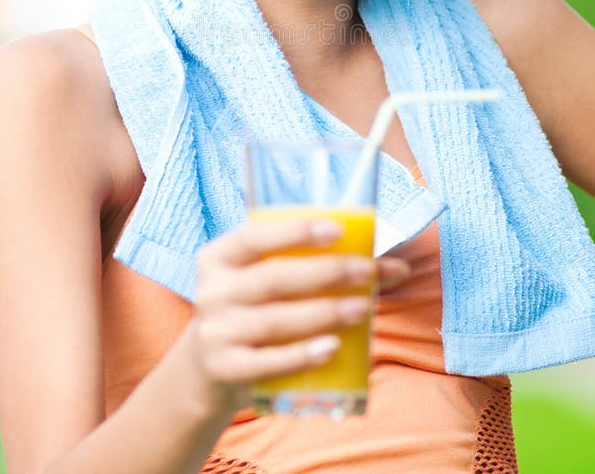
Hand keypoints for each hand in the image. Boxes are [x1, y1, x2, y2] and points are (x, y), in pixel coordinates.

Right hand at [188, 217, 410, 412]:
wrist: (208, 370)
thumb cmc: (253, 310)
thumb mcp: (260, 280)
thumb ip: (307, 264)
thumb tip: (392, 265)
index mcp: (218, 258)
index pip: (253, 237)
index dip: (295, 232)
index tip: (337, 230)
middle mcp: (212, 292)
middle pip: (273, 278)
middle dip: (326, 272)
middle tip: (366, 271)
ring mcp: (216, 333)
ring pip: (275, 320)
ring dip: (323, 313)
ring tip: (361, 308)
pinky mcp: (226, 370)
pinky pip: (268, 363)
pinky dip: (302, 355)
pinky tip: (332, 347)